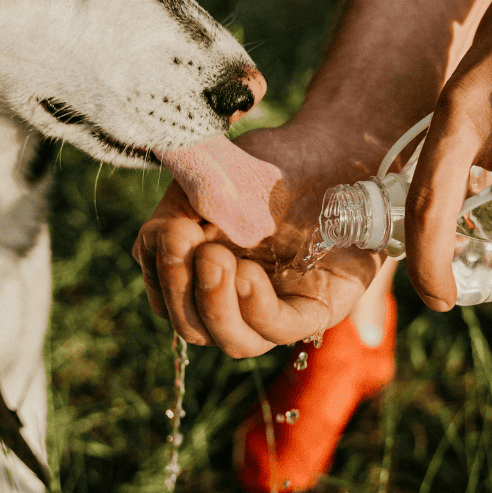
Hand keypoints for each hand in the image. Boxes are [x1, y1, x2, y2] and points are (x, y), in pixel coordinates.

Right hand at [132, 121, 386, 356]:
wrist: (332, 152)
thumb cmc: (271, 165)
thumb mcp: (215, 176)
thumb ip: (182, 202)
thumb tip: (159, 236)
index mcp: (204, 271)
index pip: (166, 296)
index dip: (159, 271)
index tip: (166, 230)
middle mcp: (237, 298)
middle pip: (192, 325)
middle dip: (181, 288)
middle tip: (185, 241)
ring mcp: (276, 308)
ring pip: (233, 341)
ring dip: (214, 304)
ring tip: (216, 258)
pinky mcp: (315, 308)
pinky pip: (280, 329)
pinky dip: (255, 308)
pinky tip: (246, 275)